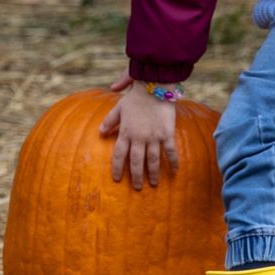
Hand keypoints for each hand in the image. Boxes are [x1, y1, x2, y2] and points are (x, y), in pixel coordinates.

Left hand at [98, 74, 179, 189]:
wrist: (154, 87)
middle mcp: (139, 138)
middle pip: (135, 162)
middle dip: (136, 176)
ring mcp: (153, 137)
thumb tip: (100, 132)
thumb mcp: (118, 108)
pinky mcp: (167, 134)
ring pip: (152, 160)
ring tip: (153, 184)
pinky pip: (170, 151)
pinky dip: (172, 161)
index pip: (119, 155)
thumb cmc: (135, 97)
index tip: (116, 179)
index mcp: (125, 132)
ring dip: (152, 174)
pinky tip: (174, 171)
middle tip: (138, 188)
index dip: (117, 168)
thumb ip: (109, 121)